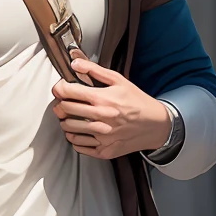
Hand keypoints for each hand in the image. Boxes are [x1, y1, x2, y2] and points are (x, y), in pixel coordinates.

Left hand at [50, 58, 172, 158]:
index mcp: (103, 99)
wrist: (156, 125)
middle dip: (60, 104)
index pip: (68, 92)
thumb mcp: (119, 80)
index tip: (60, 88)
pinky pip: (78, 146)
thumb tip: (75, 64)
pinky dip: (75, 138)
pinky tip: (80, 131)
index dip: (59, 88)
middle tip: (64, 102)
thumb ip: (95, 70)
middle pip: (64, 110)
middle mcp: (101, 118)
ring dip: (65, 122)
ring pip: (68, 129)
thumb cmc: (138, 102)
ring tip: (72, 117)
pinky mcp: (104, 151)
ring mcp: (102, 137)